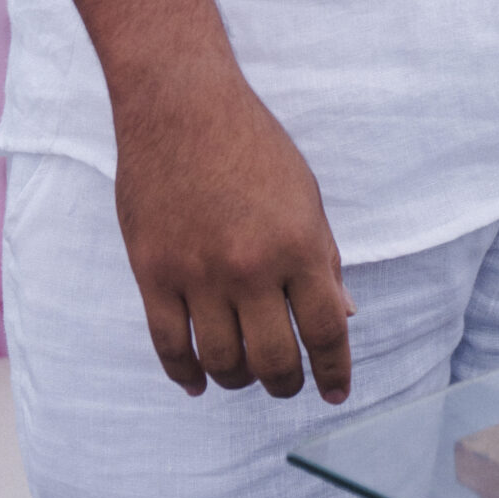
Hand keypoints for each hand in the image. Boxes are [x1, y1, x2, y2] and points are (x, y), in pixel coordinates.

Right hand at [113, 64, 354, 402]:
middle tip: (286, 384)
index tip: (337, 393)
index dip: (334, 371)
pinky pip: (170, 346)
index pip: (326, 330)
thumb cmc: (251, 144)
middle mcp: (250, 266)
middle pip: (273, 360)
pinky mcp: (153, 273)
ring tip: (245, 374)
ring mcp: (197, 273)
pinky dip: (186, 374)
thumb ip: (323, 259)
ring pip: (221, 362)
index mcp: (297, 244)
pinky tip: (199, 379)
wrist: (180, 104)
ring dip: (237, 379)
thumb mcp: (304, 195)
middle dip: (285, 383)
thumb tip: (345, 315)